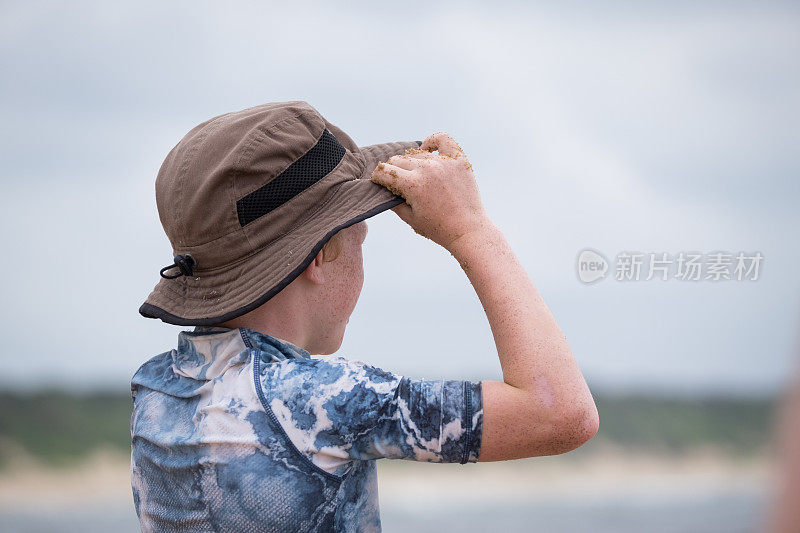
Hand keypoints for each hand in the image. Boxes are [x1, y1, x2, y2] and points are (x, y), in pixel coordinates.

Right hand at [369, 132, 489, 251]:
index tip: (379, 182)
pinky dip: (432, 141)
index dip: (377, 177)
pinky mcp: (459, 161)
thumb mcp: (410, 218)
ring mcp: (444, 163)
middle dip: (393, 171)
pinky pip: (443, 139)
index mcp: (413, 185)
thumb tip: (382, 188)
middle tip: (399, 183)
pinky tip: (427, 149)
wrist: (468, 230)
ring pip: (416, 153)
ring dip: (412, 164)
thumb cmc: (438, 228)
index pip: (383, 171)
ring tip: (417, 177)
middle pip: (397, 160)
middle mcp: (427, 169)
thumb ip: (393, 201)